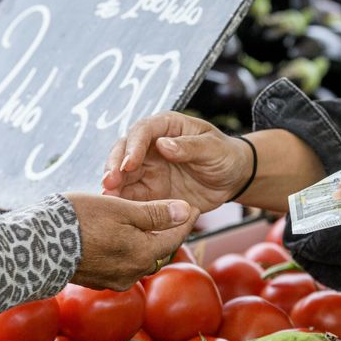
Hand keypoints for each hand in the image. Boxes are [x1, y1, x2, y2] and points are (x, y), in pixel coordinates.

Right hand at [64, 192, 198, 290]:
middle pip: (159, 251)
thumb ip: (155, 214)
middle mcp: (133, 273)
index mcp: (143, 255)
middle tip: (171, 214)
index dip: (185, 220)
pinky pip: (122, 265)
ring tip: (144, 223)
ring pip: (140, 259)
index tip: (193, 206)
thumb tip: (185, 212)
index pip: (175, 237)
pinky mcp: (99, 282)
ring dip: (145, 243)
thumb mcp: (121, 210)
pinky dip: (126, 250)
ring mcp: (115, 280)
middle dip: (166, 233)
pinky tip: (119, 238)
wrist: (37, 245)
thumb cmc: (79, 220)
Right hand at [101, 112, 251, 212]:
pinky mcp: (148, 190)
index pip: (143, 131)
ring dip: (113, 187)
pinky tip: (119, 213)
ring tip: (108, 201)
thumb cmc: (225, 156)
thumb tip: (163, 145)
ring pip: (123, 175)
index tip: (128, 164)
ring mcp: (147, 168)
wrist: (232, 179)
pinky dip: (124, 203)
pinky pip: (132, 196)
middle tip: (108, 184)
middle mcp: (151, 146)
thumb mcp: (213, 149)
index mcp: (166, 127)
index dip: (133, 146)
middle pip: (124, 152)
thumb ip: (190, 147)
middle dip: (114, 166)